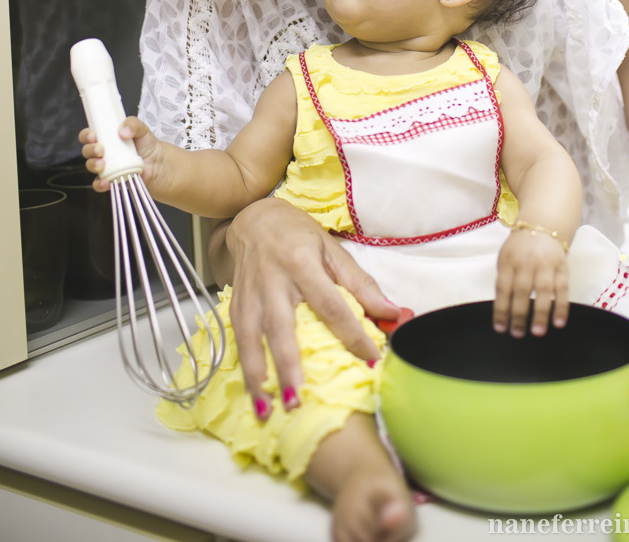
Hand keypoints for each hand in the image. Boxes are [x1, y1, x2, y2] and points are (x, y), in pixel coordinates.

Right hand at [80, 115, 162, 193]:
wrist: (157, 164)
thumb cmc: (147, 145)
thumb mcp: (142, 129)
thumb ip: (133, 124)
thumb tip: (123, 131)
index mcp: (107, 138)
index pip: (89, 135)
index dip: (87, 135)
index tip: (92, 136)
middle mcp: (104, 152)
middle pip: (87, 151)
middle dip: (90, 150)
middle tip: (100, 149)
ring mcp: (106, 167)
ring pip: (91, 166)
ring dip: (93, 165)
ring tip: (102, 164)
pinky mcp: (110, 180)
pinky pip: (99, 184)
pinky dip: (100, 184)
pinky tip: (106, 181)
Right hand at [223, 199, 397, 412]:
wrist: (254, 219)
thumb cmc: (298, 235)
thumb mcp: (333, 250)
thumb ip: (361, 284)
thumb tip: (393, 314)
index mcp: (302, 262)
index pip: (330, 303)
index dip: (351, 333)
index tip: (371, 359)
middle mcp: (272, 280)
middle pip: (280, 326)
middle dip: (288, 364)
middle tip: (298, 400)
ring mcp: (250, 295)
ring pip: (251, 338)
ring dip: (259, 375)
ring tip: (269, 408)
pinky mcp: (235, 305)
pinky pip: (239, 341)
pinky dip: (245, 369)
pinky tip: (255, 394)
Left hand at [493, 230, 569, 336]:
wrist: (542, 226)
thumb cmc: (519, 249)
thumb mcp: (505, 259)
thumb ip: (504, 280)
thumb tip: (503, 311)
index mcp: (508, 260)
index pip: (502, 287)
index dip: (501, 309)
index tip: (500, 328)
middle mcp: (526, 262)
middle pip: (521, 290)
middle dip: (519, 315)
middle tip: (518, 334)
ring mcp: (546, 264)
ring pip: (543, 291)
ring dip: (540, 314)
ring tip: (537, 332)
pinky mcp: (562, 267)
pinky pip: (563, 289)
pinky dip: (561, 307)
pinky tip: (559, 323)